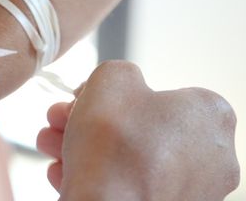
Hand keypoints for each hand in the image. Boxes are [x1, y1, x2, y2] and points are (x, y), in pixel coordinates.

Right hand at [37, 61, 239, 200]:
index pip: (159, 91)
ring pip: (130, 157)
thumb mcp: (111, 78)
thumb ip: (120, 72)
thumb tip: (118, 87)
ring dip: (86, 145)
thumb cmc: (117, 145)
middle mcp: (211, 155)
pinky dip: (97, 175)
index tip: (86, 95)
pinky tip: (64, 170)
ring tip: (50, 143)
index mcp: (209, 114)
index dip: (115, 91)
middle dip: (91, 118)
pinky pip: (128, 186)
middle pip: (139, 125)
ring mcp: (192, 190)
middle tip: (61, 117)